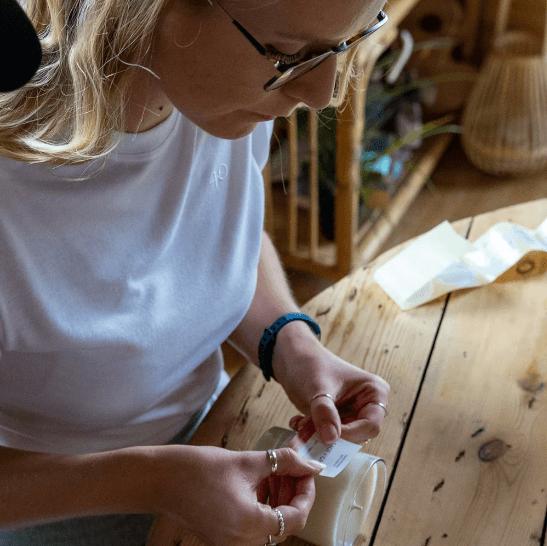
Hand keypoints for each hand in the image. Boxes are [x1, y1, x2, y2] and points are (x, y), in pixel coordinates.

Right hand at [147, 445, 322, 545]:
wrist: (160, 479)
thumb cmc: (198, 469)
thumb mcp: (247, 461)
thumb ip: (284, 462)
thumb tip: (311, 463)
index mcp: (251, 527)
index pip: (297, 517)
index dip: (307, 491)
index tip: (308, 470)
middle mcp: (242, 544)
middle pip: (285, 523)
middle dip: (293, 492)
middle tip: (294, 466)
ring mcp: (232, 543)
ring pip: (271, 524)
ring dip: (279, 497)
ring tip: (277, 469)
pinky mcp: (225, 537)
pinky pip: (255, 524)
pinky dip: (263, 503)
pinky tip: (261, 480)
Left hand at [274, 335, 389, 444]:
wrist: (292, 357)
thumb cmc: (311, 363)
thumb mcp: (318, 387)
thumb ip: (325, 412)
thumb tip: (331, 438)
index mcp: (374, 392)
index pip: (371, 425)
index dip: (350, 433)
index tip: (327, 435)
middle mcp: (366, 405)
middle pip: (357, 435)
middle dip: (332, 436)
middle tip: (308, 428)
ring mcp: (351, 412)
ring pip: (340, 439)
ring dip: (319, 435)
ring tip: (300, 423)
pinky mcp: (336, 419)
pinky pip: (328, 435)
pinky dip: (312, 433)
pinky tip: (298, 422)